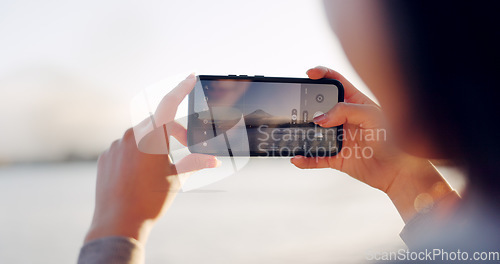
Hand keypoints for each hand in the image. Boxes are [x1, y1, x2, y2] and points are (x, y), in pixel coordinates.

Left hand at [85, 74, 220, 244]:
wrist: (118, 222)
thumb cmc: (151, 200)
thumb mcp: (177, 179)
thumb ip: (195, 163)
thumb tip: (215, 160)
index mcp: (152, 137)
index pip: (170, 104)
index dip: (182, 89)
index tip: (190, 77)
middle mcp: (132, 136)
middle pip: (158, 123)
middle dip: (174, 131)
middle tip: (186, 146)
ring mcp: (116, 146)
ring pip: (140, 136)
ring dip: (155, 143)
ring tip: (160, 167)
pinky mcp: (106, 157)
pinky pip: (125, 148)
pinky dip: (137, 154)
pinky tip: (139, 175)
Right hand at [291, 66, 455, 221]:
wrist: (399, 171)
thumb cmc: (394, 139)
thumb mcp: (372, 116)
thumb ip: (345, 111)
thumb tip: (320, 118)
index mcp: (355, 102)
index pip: (336, 82)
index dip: (322, 74)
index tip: (309, 74)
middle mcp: (345, 118)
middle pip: (320, 107)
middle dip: (307, 105)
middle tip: (299, 107)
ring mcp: (339, 137)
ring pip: (314, 132)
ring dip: (302, 133)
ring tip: (293, 132)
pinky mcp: (336, 157)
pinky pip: (316, 157)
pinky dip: (305, 159)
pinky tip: (297, 158)